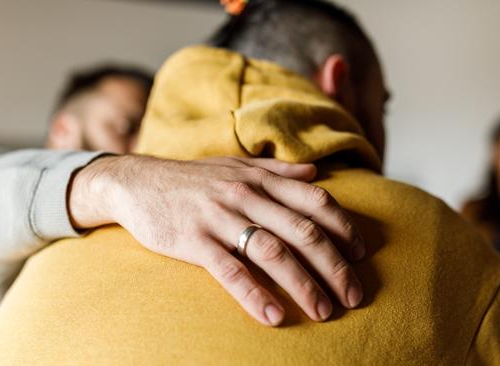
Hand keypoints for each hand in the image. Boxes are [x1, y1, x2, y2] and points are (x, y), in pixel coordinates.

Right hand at [69, 155, 364, 325]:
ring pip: (273, 252)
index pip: (315, 201)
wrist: (137, 181)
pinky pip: (230, 270)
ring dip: (304, 284)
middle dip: (335, 266)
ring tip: (323, 311)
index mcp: (260, 180)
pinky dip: (253, 293)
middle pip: (303, 232)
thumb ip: (278, 171)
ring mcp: (220, 218)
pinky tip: (272, 316)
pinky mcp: (195, 241)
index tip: (361, 254)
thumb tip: (315, 173)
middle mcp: (246, 196)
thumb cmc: (192, 179)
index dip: (344, 228)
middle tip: (354, 295)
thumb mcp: (236, 167)